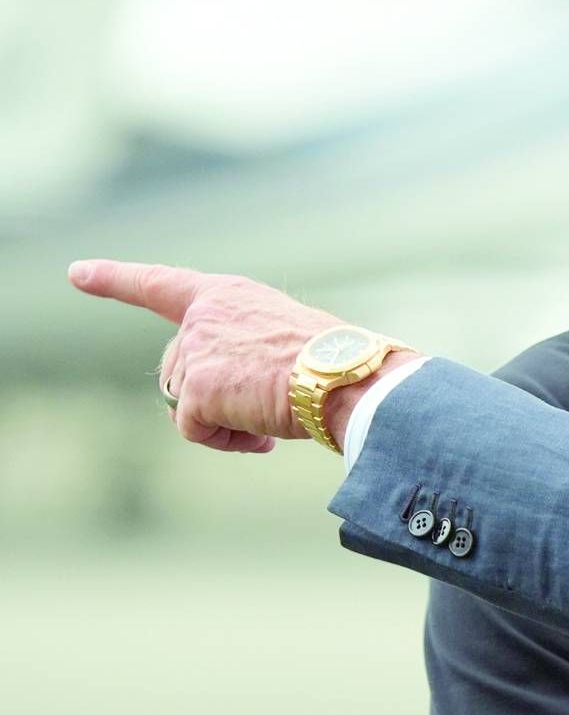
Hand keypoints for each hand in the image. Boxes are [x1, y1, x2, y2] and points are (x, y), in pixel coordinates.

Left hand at [68, 259, 347, 451]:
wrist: (346, 378)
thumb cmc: (332, 365)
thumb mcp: (280, 339)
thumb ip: (238, 350)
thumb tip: (201, 403)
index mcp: (228, 295)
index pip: (160, 284)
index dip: (115, 279)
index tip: (77, 273)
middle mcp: (204, 316)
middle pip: (179, 371)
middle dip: (213, 397)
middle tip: (264, 404)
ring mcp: (196, 350)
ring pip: (186, 403)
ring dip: (225, 421)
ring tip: (269, 416)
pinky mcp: (197, 388)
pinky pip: (193, 429)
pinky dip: (224, 441)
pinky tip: (259, 435)